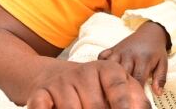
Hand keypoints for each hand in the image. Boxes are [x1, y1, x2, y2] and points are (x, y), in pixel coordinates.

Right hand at [26, 60, 149, 108]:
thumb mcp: (117, 87)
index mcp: (108, 69)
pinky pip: (41, 107)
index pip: (118, 88)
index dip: (124, 105)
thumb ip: (135, 99)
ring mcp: (61, 82)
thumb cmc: (95, 87)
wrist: (57, 76)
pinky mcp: (40, 93)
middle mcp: (84, 73)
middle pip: (96, 106)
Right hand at [98, 21, 169, 94]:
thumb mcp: (163, 63)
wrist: (150, 32)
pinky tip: (100, 74)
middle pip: (121, 73)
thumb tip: (157, 93)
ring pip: (109, 65)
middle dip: (120, 86)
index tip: (132, 100)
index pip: (137, 79)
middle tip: (118, 96)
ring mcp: (119, 50)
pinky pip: (101, 57)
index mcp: (143, 59)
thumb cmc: (156, 51)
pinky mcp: (112, 48)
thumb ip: (160, 78)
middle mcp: (129, 54)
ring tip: (108, 87)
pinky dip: (99, 65)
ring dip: (108, 76)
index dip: (134, 91)